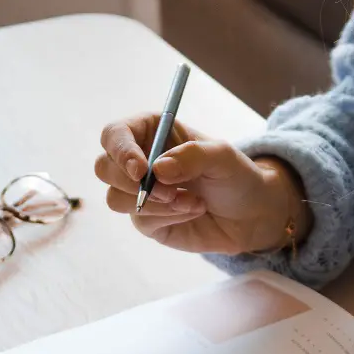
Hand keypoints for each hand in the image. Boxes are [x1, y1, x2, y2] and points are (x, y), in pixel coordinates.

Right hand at [95, 113, 311, 253]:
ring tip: (192, 202)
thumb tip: (157, 170)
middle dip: (132, 184)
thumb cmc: (235, 175)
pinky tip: (192, 212)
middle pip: (104, 168)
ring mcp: (138, 192)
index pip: (115, 135)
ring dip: (156, 204)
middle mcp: (138, 161)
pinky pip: (141, 221)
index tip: (141, 170)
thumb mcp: (222, 156)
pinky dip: (169, 218)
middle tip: (168, 192)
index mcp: (150, 132)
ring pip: (117, 199)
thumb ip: (192, 156)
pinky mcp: (146, 220)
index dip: (120, 151)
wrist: (249, 214)